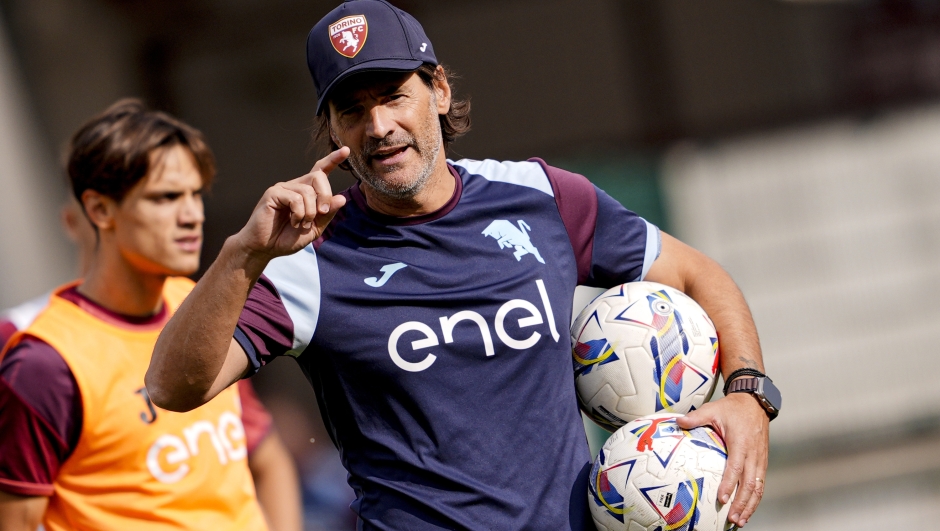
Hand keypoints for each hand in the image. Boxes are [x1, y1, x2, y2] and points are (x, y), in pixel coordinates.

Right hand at [234, 147, 348, 261]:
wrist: (266, 248)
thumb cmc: (287, 237)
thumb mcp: (314, 228)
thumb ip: (327, 214)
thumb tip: (342, 198)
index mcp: (306, 192)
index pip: (320, 171)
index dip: (333, 160)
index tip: (346, 150)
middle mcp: (295, 186)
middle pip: (319, 177)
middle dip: (325, 196)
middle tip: (320, 214)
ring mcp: (283, 188)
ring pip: (308, 191)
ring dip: (310, 212)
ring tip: (301, 224)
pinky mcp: (273, 193)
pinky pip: (295, 198)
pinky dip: (299, 213)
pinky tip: (293, 221)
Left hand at [676, 392, 768, 526]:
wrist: (755, 402)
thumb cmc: (733, 408)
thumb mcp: (713, 409)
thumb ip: (696, 417)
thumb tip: (678, 421)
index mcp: (741, 442)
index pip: (735, 467)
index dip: (729, 484)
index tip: (722, 499)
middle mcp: (753, 453)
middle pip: (749, 483)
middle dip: (742, 503)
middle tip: (732, 518)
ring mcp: (760, 459)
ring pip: (758, 487)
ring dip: (750, 505)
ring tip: (740, 520)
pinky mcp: (762, 461)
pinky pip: (761, 483)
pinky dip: (756, 498)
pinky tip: (748, 509)